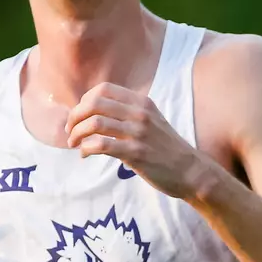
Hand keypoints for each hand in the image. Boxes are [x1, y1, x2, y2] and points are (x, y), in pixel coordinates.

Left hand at [66, 83, 210, 198]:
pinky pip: (101, 145)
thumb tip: (97, 114)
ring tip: (74, 144)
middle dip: (75, 116)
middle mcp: (140, 114)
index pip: (103, 89)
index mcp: (142, 103)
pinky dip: (86, 149)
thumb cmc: (167, 149)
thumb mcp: (152, 122)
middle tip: (70, 130)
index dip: (84, 100)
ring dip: (77, 134)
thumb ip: (130, 114)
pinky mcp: (136, 153)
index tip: (79, 116)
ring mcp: (139, 133)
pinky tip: (85, 155)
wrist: (191, 172)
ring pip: (94, 123)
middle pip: (94, 103)